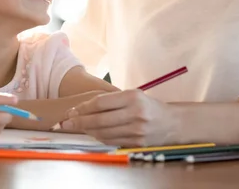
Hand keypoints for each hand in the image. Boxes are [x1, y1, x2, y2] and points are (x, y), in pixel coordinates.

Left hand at [59, 90, 180, 146]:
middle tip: (66, 122)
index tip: (72, 110)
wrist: (172, 123)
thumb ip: (111, 100)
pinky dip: (100, 138)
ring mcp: (137, 130)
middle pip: (100, 119)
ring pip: (104, 133)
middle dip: (80, 121)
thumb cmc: (148, 106)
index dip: (83, 107)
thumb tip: (84, 107)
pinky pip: (112, 141)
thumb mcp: (133, 95)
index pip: (101, 102)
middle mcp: (135, 114)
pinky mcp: (137, 143)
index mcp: (133, 97)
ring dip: (88, 131)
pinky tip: (93, 133)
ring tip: (77, 127)